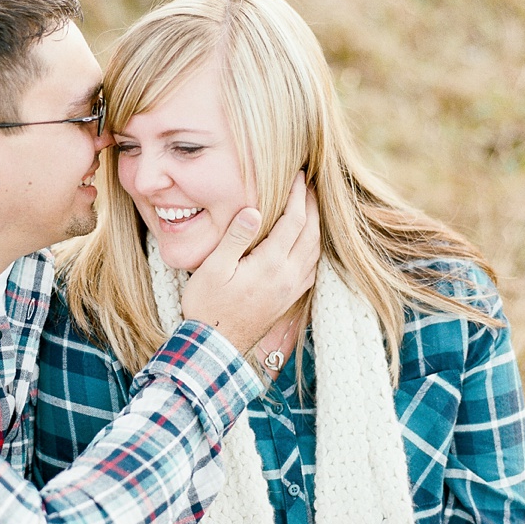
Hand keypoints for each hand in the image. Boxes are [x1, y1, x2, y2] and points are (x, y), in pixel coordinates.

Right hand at [181, 172, 319, 355]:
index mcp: (270, 265)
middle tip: (310, 185)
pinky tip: (307, 242)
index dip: (299, 196)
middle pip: (311, 233)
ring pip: (315, 251)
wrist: (216, 347)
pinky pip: (311, 267)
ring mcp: (291, 290)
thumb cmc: (208, 306)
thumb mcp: (213, 268)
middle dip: (312, 206)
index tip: (300, 176)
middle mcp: (288, 276)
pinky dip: (313, 247)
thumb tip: (254, 210)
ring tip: (311, 208)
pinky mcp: (289, 299)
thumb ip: (235, 238)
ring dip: (316, 226)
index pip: (294, 221)